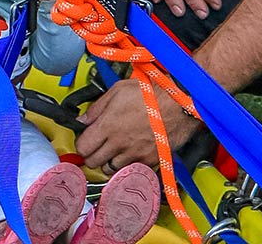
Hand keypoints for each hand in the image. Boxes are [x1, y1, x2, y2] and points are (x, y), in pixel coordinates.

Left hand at [75, 79, 201, 171]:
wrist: (179, 102)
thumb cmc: (151, 92)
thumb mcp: (118, 90)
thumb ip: (97, 108)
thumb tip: (82, 120)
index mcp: (107, 125)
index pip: (82, 147)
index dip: (82, 144)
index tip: (86, 139)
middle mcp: (118, 144)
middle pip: (93, 163)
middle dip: (92, 155)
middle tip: (98, 146)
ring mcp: (134, 155)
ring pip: (109, 170)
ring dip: (108, 162)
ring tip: (114, 150)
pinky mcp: (148, 161)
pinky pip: (130, 170)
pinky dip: (127, 165)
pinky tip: (130, 154)